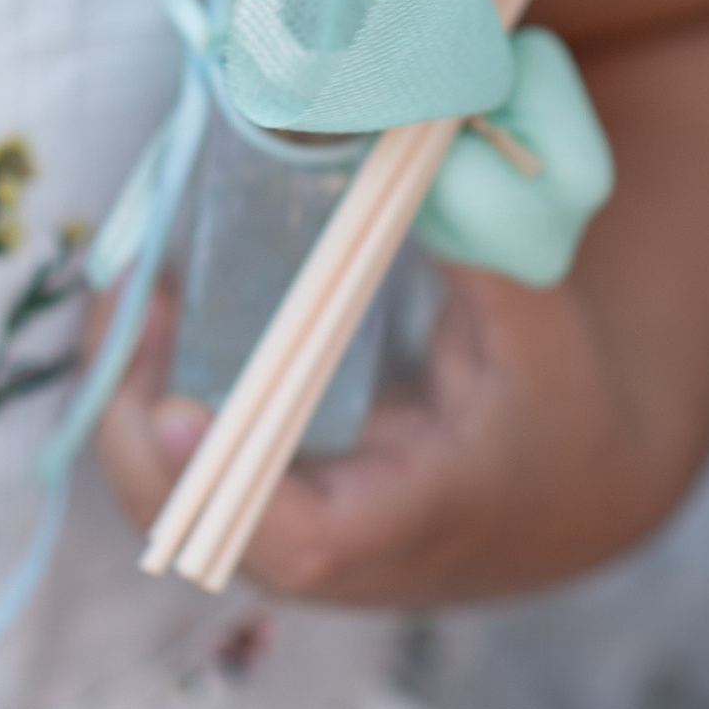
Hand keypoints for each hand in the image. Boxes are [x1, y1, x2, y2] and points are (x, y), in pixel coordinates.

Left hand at [92, 263, 677, 612]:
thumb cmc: (560, 402)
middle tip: (131, 301)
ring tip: (132, 293)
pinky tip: (157, 315)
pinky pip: (191, 473)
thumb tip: (432, 154)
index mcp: (415, 518)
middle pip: (202, 531)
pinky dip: (154, 401)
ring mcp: (299, 538)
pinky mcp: (279, 509)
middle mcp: (340, 554)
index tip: (176, 406)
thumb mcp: (543, 328)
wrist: (577, 486)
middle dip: (137, 427)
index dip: (227, 484)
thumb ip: (491, 253)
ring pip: (178, 502)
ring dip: (133, 405)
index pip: (304, 542)